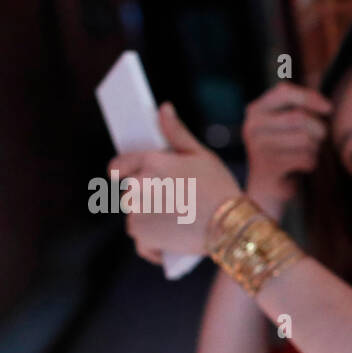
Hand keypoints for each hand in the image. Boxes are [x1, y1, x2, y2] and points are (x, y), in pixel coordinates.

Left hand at [109, 103, 241, 264]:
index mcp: (150, 162)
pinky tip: (171, 243)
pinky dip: (153, 245)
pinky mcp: (142, 236)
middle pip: (131, 193)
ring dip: (150, 222)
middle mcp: (137, 186)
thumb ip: (177, 132)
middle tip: (176, 205)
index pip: (118, 166)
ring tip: (178, 223)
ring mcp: (136, 213)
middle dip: (148, 199)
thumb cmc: (220, 188)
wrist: (232, 226)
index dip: (125, 173)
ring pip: (136, 217)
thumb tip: (163, 107)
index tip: (131, 179)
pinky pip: (141, 241)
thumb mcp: (202, 155)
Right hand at [241, 82, 331, 211]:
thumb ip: (298, 107)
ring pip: (305, 139)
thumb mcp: (286, 128)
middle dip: (317, 130)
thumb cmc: (284, 155)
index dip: (310, 97)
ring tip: (306, 155)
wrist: (267, 192)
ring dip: (315, 149)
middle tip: (318, 142)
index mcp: (256, 110)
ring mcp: (258, 145)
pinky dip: (311, 164)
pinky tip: (302, 168)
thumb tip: (319, 77)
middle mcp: (252, 125)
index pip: (284, 91)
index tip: (329, 109)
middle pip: (299, 117)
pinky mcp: (268, 165)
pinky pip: (305, 158)